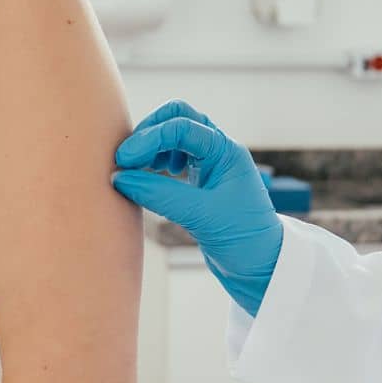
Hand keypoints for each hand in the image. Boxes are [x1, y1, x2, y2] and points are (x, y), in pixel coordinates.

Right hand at [111, 100, 284, 315]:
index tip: (123, 162)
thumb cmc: (243, 239)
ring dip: (151, 146)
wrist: (261, 266)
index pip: (181, 126)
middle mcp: (218, 151)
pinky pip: (172, 157)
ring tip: (135, 172)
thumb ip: (159, 195)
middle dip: (149, 132)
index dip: (148, 139)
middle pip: (178, 117)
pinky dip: (154, 161)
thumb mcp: (200, 215)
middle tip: (127, 160)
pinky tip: (147, 180)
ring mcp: (209, 164)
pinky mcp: (199, 181)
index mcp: (226, 151)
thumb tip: (120, 178)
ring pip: (173, 135)